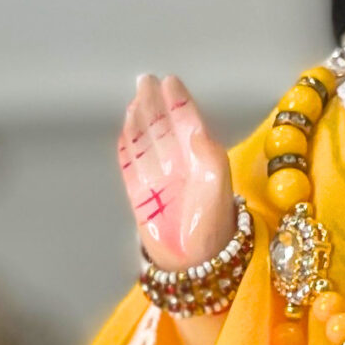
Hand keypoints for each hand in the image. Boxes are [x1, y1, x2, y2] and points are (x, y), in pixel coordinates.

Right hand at [116, 73, 235, 269]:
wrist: (194, 265)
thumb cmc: (212, 229)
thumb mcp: (219, 188)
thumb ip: (210, 156)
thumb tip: (196, 129)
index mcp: (201, 160)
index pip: (187, 122)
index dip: (179, 102)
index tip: (171, 81)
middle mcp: (179, 166)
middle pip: (163, 127)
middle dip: (156, 103)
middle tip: (146, 79)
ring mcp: (158, 180)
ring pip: (147, 141)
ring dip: (141, 119)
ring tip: (136, 97)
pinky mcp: (140, 196)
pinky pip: (131, 164)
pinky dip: (127, 145)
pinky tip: (126, 128)